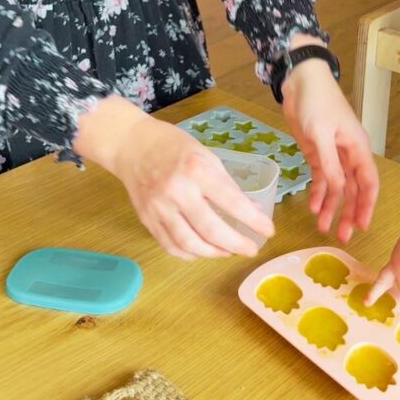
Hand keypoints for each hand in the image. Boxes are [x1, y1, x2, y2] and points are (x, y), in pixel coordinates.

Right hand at [76, 96, 273, 259]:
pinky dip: (190, 254)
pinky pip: (170, 246)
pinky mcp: (147, 219)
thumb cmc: (172, 146)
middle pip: (210, 230)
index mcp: (197, 170)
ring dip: (214, 253)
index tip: (268, 231)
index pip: (231, 202)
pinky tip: (203, 252)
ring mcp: (159, 208)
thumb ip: (226, 184)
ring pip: (190, 244)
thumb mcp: (206, 156)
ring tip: (229, 252)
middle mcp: (177, 191)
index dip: (253, 221)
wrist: (131, 145)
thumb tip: (251, 210)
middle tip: (251, 249)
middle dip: (236, 244)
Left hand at [281, 36, 378, 243]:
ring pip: (336, 187)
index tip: (362, 226)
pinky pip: (321, 178)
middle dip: (348, 213)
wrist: (300, 81)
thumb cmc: (317, 102)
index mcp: (358, 148)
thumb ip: (330, 164)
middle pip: (353, 190)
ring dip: (331, 207)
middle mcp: (348, 154)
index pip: (368, 182)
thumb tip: (338, 190)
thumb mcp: (321, 134)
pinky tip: (313, 207)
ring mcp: (332, 155)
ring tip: (323, 228)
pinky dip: (317, 193)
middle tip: (342, 237)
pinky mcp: (316, 153)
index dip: (367, 205)